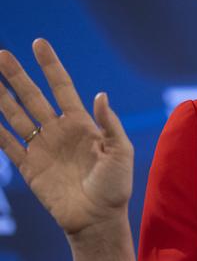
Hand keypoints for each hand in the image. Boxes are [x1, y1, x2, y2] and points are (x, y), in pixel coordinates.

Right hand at [0, 39, 133, 235]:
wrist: (98, 217)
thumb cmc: (116, 183)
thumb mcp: (121, 150)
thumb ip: (110, 123)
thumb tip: (101, 95)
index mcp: (82, 122)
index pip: (61, 86)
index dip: (50, 66)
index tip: (38, 43)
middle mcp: (59, 130)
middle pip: (32, 96)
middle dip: (16, 75)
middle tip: (0, 55)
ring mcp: (42, 147)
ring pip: (15, 115)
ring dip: (1, 97)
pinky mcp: (29, 167)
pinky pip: (7, 144)